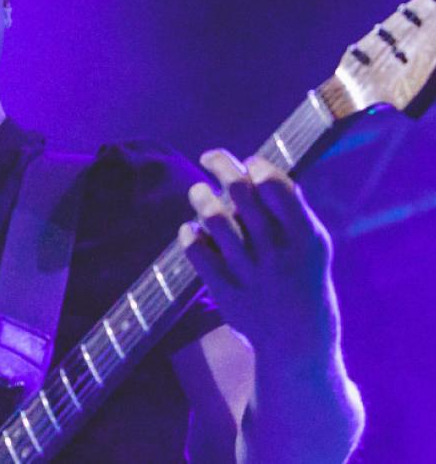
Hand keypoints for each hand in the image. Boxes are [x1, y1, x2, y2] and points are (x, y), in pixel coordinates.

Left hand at [178, 149, 340, 360]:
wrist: (298, 344)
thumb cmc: (302, 281)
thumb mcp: (312, 247)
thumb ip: (290, 211)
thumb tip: (260, 169)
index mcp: (305, 237)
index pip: (275, 185)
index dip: (256, 165)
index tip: (248, 163)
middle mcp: (277, 253)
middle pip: (240, 193)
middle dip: (220, 164)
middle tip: (210, 158)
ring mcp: (250, 273)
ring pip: (214, 217)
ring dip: (200, 195)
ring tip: (198, 192)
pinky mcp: (226, 292)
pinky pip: (197, 251)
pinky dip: (189, 234)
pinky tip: (192, 231)